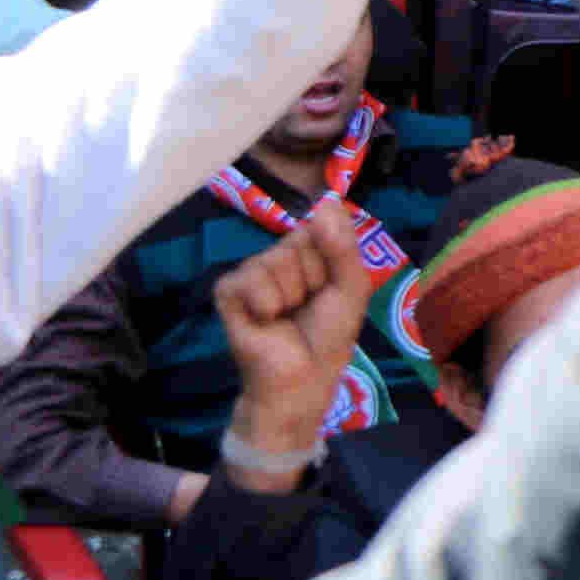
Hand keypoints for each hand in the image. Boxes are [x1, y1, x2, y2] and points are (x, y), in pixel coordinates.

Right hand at [211, 201, 376, 490]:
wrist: (301, 378)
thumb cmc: (329, 334)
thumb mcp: (351, 286)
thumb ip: (343, 245)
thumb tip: (328, 200)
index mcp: (309, 250)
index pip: (323, 225)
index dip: (334, 258)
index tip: (332, 286)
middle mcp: (278, 255)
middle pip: (299, 242)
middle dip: (314, 278)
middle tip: (308, 307)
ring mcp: (251, 272)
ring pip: (276, 259)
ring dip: (291, 295)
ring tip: (287, 316)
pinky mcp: (227, 292)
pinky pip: (248, 278)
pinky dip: (265, 303)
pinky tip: (265, 319)